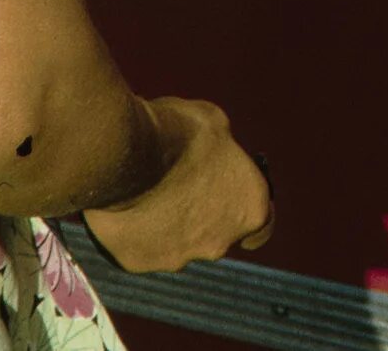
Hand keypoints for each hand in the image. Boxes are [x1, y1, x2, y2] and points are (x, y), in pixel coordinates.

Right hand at [83, 97, 272, 271]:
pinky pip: (141, 247)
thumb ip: (223, 151)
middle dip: (202, 217)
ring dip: (168, 225)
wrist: (126, 156)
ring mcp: (178, 257)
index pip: (262, 227)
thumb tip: (216, 152)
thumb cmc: (179, 134)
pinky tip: (124, 206)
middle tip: (180, 188)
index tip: (234, 203)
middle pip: (215, 235)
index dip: (245, 212)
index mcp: (250, 210)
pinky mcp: (140, 262)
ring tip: (146, 193)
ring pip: (177, 244)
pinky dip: (137, 232)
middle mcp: (219, 244)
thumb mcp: (215, 125)